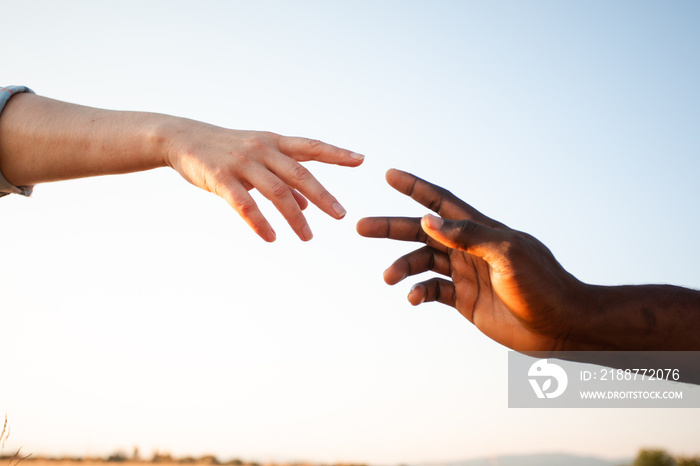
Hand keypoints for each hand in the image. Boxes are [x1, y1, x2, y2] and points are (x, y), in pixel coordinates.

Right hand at [166, 122, 363, 241]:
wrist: (181, 138)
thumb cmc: (226, 150)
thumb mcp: (258, 159)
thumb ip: (283, 180)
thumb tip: (307, 206)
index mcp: (274, 143)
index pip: (311, 147)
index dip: (336, 153)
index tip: (361, 160)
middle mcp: (262, 149)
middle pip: (300, 173)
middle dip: (323, 195)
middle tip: (341, 216)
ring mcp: (242, 163)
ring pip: (276, 192)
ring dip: (294, 217)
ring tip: (308, 238)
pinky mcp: (221, 178)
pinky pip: (245, 204)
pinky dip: (260, 222)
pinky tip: (271, 238)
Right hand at [356, 169, 588, 350]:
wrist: (560, 325)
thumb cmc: (541, 284)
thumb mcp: (506, 253)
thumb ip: (467, 235)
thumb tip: (428, 219)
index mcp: (480, 230)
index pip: (441, 202)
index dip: (415, 187)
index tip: (390, 175)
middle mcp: (468, 248)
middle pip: (421, 231)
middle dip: (391, 227)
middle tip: (361, 226)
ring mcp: (466, 273)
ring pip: (422, 262)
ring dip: (402, 266)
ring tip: (389, 277)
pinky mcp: (465, 299)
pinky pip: (433, 290)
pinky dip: (418, 292)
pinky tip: (413, 298)